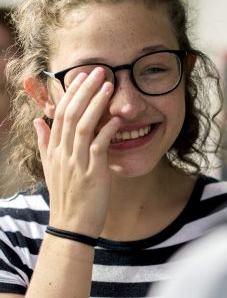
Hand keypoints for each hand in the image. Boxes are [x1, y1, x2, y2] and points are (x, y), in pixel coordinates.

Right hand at [34, 68, 120, 237]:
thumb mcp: (51, 168)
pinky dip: (108, 131)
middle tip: (99, 71)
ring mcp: (77, 163)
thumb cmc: (67, 196)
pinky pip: (100, 146)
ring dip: (96, 103)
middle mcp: (63, 153)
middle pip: (71, 114)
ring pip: (84, 125)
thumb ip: (44, 143)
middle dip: (85, 90)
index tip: (82, 77)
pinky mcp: (92, 173)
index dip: (72, 93)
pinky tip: (118, 119)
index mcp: (54, 150)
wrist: (71, 225)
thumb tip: (38, 120)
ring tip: (109, 86)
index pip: (61, 114)